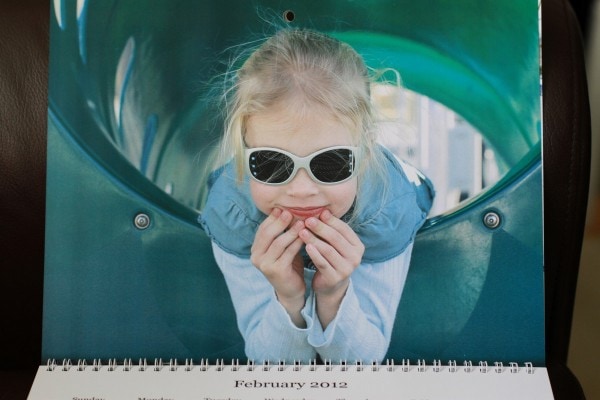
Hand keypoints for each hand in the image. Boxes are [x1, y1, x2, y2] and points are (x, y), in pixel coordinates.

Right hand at [251, 208, 305, 325]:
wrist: (291, 290)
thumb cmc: (289, 264)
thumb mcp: (283, 247)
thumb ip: (281, 233)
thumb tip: (285, 210)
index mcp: (256, 249)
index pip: (262, 229)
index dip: (272, 219)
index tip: (282, 209)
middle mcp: (256, 257)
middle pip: (268, 234)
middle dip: (280, 222)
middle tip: (290, 212)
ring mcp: (264, 265)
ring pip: (278, 243)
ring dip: (291, 231)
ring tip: (302, 223)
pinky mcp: (275, 271)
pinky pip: (288, 253)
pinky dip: (297, 243)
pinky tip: (305, 237)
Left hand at [299, 210, 364, 326]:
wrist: (330, 285)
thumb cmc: (332, 259)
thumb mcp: (334, 244)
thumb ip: (331, 230)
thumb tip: (323, 211)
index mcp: (358, 246)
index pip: (344, 229)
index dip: (331, 220)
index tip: (318, 213)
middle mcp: (355, 257)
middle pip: (336, 238)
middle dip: (321, 228)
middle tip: (308, 220)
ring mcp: (346, 269)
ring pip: (328, 250)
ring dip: (314, 239)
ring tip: (302, 231)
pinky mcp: (335, 278)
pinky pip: (323, 263)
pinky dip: (314, 254)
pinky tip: (306, 246)